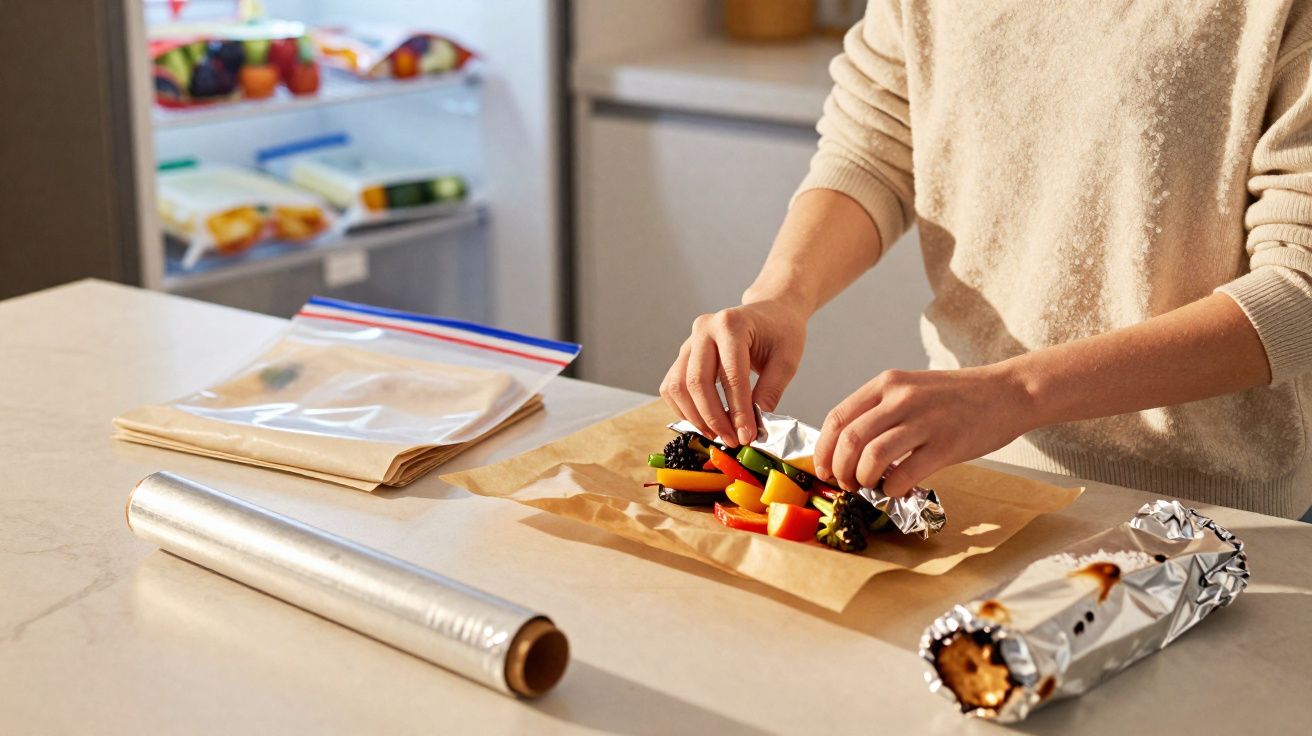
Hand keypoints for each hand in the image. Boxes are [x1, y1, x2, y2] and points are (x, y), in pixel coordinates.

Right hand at [660, 298, 806, 446]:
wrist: (769, 312)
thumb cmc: (781, 331)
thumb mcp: (787, 360)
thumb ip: (769, 392)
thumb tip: (753, 427)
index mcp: (732, 324)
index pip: (731, 375)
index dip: (738, 410)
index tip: (747, 436)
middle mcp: (704, 329)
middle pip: (697, 382)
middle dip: (713, 418)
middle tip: (732, 440)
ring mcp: (689, 341)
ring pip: (677, 386)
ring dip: (695, 417)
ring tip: (718, 434)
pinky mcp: (683, 355)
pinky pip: (672, 387)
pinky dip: (683, 409)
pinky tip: (704, 421)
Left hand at [813, 365, 1036, 496]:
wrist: (1007, 392)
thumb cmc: (955, 397)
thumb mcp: (910, 389)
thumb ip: (879, 411)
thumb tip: (846, 449)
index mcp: (887, 384)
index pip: (838, 418)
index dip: (823, 450)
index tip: (824, 470)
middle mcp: (901, 398)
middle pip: (850, 440)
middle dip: (840, 470)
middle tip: (846, 484)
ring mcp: (924, 420)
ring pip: (872, 456)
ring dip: (863, 480)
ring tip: (869, 487)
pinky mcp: (947, 444)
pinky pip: (905, 474)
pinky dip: (892, 489)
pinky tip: (896, 490)